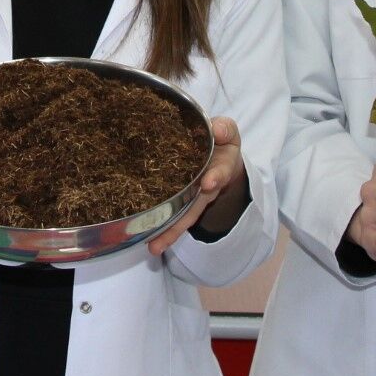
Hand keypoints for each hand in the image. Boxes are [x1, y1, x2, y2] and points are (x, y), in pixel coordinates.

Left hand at [149, 116, 246, 255]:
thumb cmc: (221, 141)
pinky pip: (171, 216)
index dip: (215, 176)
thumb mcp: (227, 132)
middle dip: (184, 219)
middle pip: (196, 206)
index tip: (209, 182)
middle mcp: (207, 187)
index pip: (220, 172)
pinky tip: (148, 241)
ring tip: (154, 246)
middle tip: (172, 229)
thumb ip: (225, 129)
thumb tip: (218, 130)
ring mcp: (193, 197)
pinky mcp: (180, 200)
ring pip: (182, 217)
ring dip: (169, 232)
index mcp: (220, 167)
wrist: (220, 154)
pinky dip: (161, 229)